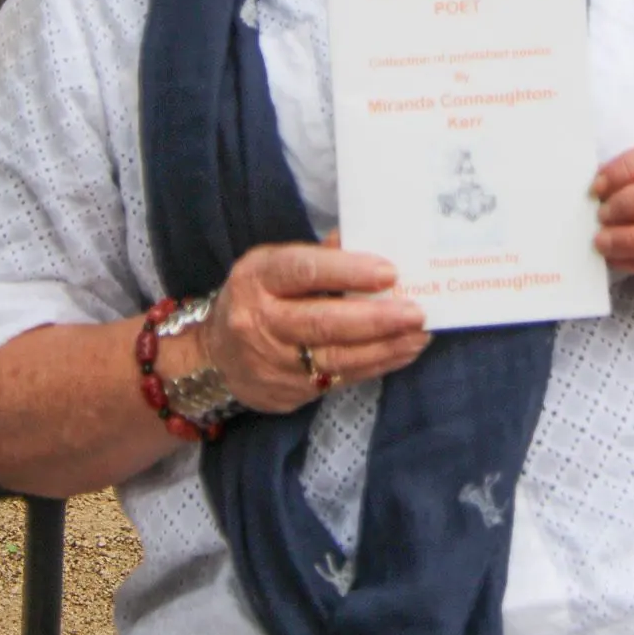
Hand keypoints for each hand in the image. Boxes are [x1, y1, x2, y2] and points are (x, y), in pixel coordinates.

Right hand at [193, 240, 428, 413]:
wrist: (214, 357)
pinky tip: (401, 352)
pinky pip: (339, 380)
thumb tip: (366, 241)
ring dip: (385, 347)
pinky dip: (375, 366)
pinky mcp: (288, 393)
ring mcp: (273, 363)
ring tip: (419, 334)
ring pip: (336, 358)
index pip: (304, 271)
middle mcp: (260, 322)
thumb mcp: (273, 264)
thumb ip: (318, 255)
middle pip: (322, 322)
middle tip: (415, 312)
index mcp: (257, 278)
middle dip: (375, 319)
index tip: (389, 272)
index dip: (348, 272)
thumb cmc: (257, 296)